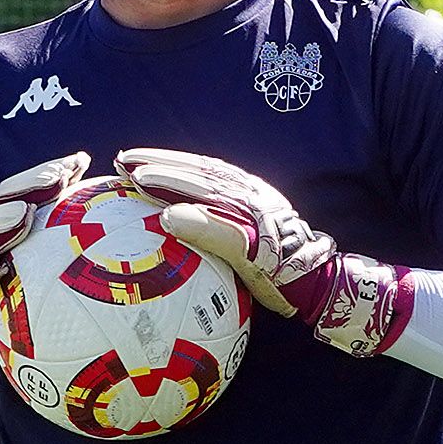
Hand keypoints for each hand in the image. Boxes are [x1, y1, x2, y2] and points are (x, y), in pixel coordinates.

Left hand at [116, 147, 412, 356]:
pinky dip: (196, 221)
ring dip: (172, 181)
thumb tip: (173, 230)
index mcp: (247, 192)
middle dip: (161, 162)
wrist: (320, 284)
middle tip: (122, 161)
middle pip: (201, 171)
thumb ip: (216, 228)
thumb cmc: (278, 268)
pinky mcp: (260, 241)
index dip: (168, 160)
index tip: (132, 159)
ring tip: (138, 178)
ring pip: (209, 191)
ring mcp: (257, 216)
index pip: (202, 169)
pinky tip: (166, 217)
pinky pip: (223, 230)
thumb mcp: (245, 242)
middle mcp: (252, 195)